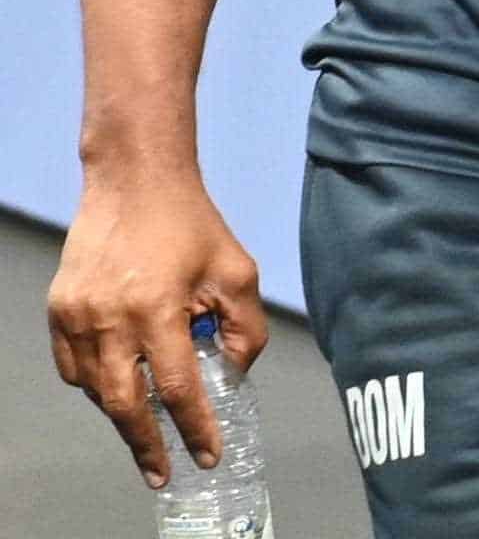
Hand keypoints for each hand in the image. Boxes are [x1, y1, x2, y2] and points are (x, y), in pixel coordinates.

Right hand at [45, 163, 267, 490]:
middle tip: (163, 472)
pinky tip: (119, 386)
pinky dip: (95, 384)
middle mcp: (109, 319)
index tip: (206, 456)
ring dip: (122, 412)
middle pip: (125, 403)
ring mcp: (76, 317)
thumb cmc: (192, 225)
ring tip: (147, 428)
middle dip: (146, 444)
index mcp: (157, 309)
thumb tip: (233, 374)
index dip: (193, 428)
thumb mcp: (237, 272)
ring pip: (95, 389)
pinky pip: (72, 367)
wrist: (134, 182)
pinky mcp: (58, 311)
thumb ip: (243, 328)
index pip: (177, 388)